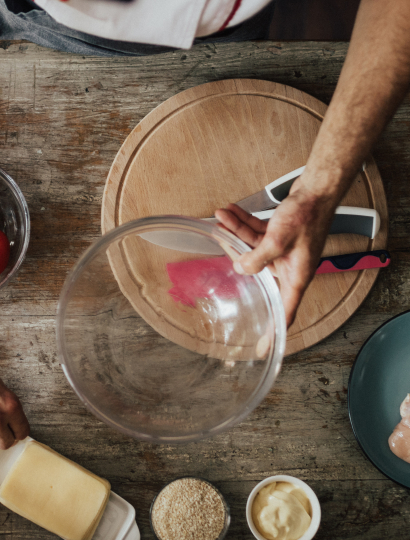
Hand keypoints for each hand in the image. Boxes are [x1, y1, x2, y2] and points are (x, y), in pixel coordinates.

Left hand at [215, 188, 336, 326]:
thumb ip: (257, 258)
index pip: (285, 312)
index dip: (273, 332)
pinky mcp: (279, 235)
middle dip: (237, 254)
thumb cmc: (307, 216)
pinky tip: (230, 213)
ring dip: (236, 232)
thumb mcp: (278, 240)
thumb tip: (241, 268)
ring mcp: (284, 250)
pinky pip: (257, 233)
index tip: (261, 348)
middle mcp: (290, 267)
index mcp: (296, 276)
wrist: (318, 191)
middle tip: (221, 241)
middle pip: (258, 271)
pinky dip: (243, 224)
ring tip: (221, 217)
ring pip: (253, 247)